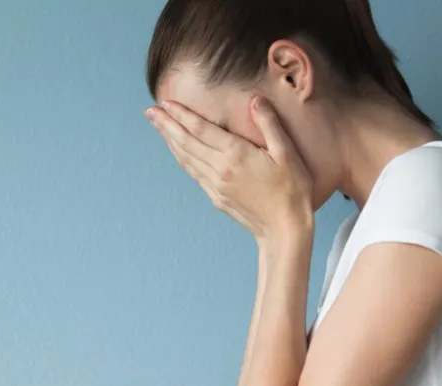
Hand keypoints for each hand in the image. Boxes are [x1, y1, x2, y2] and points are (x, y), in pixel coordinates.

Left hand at [147, 97, 314, 242]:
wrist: (284, 228)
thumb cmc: (292, 189)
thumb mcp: (287, 153)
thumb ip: (269, 124)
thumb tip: (255, 100)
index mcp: (236, 155)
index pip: (201, 129)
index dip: (182, 115)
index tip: (166, 103)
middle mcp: (221, 169)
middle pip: (186, 142)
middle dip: (166, 125)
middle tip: (150, 111)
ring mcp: (215, 185)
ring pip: (186, 158)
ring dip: (170, 140)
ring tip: (158, 126)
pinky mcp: (216, 197)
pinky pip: (193, 173)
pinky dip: (181, 158)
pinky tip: (177, 150)